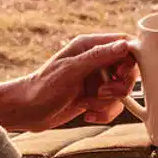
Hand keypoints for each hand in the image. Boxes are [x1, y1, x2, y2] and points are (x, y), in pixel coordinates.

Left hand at [0, 34, 139, 132]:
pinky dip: (103, 113)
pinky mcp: (94, 98)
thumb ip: (98, 56)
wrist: (27, 111)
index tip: (120, 74)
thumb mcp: (71, 70)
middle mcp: (95, 61)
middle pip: (127, 69)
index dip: (129, 59)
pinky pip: (112, 106)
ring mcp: (95, 80)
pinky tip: (86, 114)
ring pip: (121, 91)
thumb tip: (124, 45)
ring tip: (88, 104)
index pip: (123, 43)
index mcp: (90, 46)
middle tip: (103, 92)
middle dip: (119, 86)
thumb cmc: (44, 86)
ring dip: (108, 102)